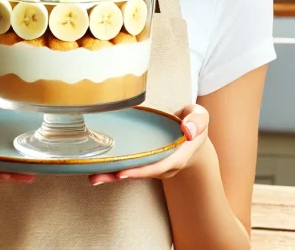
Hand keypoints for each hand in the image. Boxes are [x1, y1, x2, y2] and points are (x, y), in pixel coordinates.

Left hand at [88, 104, 209, 184]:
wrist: (192, 135)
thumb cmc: (193, 124)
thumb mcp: (201, 117)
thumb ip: (197, 120)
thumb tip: (188, 129)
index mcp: (177, 156)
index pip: (159, 166)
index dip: (142, 171)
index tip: (124, 172)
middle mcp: (164, 165)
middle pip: (141, 173)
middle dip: (119, 176)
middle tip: (97, 176)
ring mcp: (154, 165)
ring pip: (132, 172)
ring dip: (111, 176)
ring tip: (92, 177)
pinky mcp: (145, 161)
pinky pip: (129, 167)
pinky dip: (113, 170)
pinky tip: (96, 170)